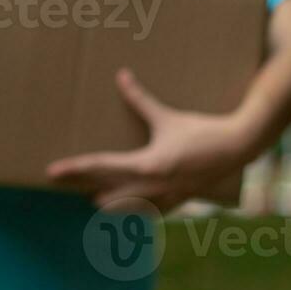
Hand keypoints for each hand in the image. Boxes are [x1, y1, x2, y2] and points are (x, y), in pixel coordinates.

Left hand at [46, 69, 256, 212]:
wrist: (239, 148)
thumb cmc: (202, 131)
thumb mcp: (167, 117)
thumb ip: (140, 99)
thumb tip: (122, 76)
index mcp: (146, 166)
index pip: (99, 168)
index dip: (73, 169)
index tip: (51, 171)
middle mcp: (151, 188)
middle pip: (104, 195)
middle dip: (85, 189)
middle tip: (65, 182)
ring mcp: (164, 199)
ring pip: (123, 210)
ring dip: (107, 202)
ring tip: (91, 194)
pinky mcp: (176, 203)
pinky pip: (146, 213)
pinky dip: (133, 209)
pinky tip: (125, 205)